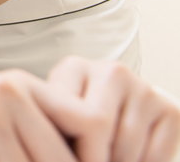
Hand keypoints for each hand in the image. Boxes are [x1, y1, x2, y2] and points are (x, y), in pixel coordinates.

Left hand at [40, 56, 179, 161]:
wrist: (114, 111)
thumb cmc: (73, 119)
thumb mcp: (53, 116)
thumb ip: (51, 125)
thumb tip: (54, 152)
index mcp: (74, 68)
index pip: (68, 111)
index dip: (67, 150)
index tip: (64, 159)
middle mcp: (111, 72)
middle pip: (98, 126)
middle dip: (92, 157)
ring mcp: (144, 89)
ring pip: (127, 147)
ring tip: (105, 159)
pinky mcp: (171, 109)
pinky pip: (157, 154)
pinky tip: (129, 161)